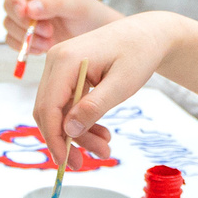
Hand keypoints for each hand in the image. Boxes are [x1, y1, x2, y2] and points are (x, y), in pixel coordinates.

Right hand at [4, 0, 119, 57]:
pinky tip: (43, 47)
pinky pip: (12, 40)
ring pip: (9, 24)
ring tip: (50, 41)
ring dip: (27, 36)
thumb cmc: (89, 14)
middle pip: (9, 5)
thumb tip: (29, 8)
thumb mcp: (77, 5)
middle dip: (25, 22)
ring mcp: (26, 15)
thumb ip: (54, 3)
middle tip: (48, 31)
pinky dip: (25, 46)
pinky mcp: (24, 32)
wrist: (94, 35)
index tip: (23, 11)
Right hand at [31, 13, 187, 169]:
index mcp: (65, 60)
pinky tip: (101, 132)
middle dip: (65, 140)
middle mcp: (55, 60)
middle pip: (49, 110)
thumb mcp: (122, 84)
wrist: (149, 33)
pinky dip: (82, 120)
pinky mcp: (68, 71)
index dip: (54, 138)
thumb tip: (69, 130)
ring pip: (58, 110)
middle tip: (84, 164)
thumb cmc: (139, 53)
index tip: (66, 162)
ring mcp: (60, 65)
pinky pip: (67, 102)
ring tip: (104, 148)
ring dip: (77, 133)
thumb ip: (95, 107)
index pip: (48, 107)